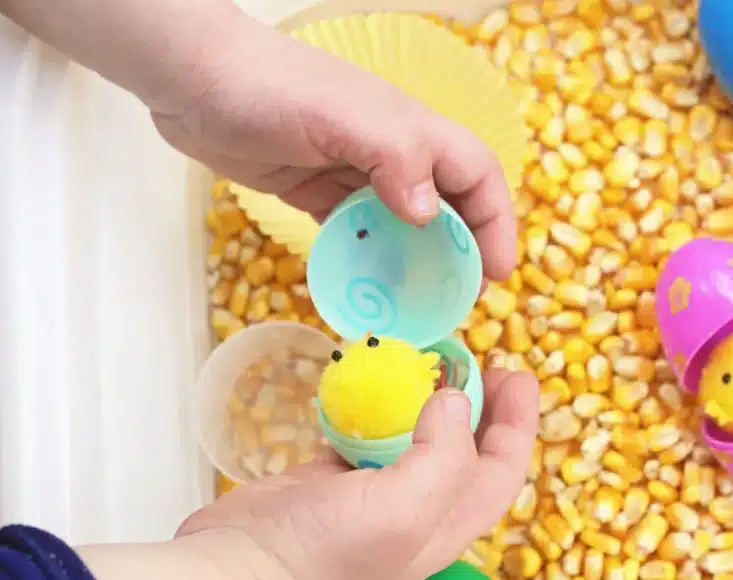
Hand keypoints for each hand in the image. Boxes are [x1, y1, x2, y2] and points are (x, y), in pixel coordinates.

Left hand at [152, 10, 517, 280]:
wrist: (194, 79)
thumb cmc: (273, 88)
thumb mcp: (342, 118)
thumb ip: (396, 159)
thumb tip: (430, 217)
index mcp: (412, 130)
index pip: (478, 176)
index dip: (497, 223)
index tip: (498, 274)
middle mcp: (392, 153)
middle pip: (448, 205)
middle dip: (462, 252)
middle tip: (458, 299)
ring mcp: (354, 173)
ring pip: (403, 225)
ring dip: (416, 262)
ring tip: (417, 304)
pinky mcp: (317, 192)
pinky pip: (357, 231)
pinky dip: (368, 258)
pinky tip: (367, 286)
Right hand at [175, 370, 538, 579]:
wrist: (235, 574)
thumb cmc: (325, 552)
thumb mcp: (404, 509)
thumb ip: (443, 455)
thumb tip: (454, 401)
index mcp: (446, 524)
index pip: (502, 472)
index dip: (518, 424)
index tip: (516, 372)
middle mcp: (418, 511)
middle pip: (466, 452)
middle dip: (480, 406)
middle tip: (473, 358)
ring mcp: (372, 495)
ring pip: (416, 439)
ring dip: (427, 400)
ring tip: (426, 361)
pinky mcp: (330, 479)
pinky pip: (367, 435)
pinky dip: (375, 407)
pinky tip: (370, 382)